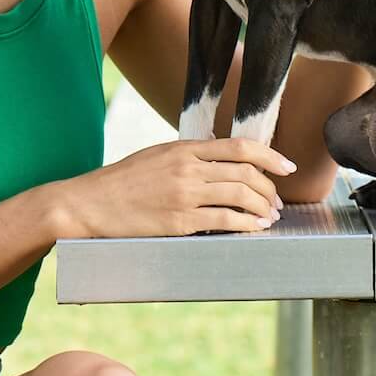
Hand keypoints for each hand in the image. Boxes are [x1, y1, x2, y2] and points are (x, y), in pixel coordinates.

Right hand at [49, 137, 294, 237]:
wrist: (87, 204)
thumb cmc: (121, 182)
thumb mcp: (157, 155)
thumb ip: (189, 155)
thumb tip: (221, 155)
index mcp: (184, 148)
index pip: (239, 146)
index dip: (270, 156)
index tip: (287, 166)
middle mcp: (187, 167)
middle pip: (245, 173)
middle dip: (268, 188)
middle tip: (276, 201)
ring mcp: (184, 194)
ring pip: (239, 195)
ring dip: (262, 207)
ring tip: (269, 217)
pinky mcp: (178, 221)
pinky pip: (224, 221)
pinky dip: (246, 224)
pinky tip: (254, 228)